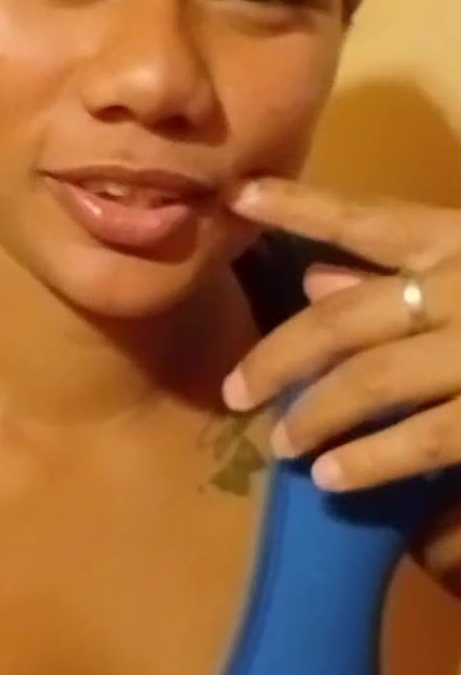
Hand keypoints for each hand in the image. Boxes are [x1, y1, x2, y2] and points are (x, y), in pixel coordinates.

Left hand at [222, 177, 460, 493]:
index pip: (365, 220)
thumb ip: (400, 270)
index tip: (237, 197)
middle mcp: (459, 287)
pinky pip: (421, 438)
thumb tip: (313, 282)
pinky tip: (328, 477)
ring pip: (371, 380)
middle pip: (344, 319)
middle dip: (280, 356)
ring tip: (282, 444)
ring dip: (315, 413)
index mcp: (455, 241)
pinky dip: (369, 459)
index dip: (298, 207)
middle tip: (235, 391)